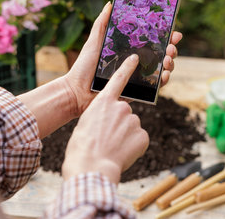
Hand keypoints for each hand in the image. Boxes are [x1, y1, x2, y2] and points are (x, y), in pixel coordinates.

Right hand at [62, 54, 148, 183]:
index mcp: (103, 102)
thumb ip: (100, 117)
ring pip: (132, 127)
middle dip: (119, 125)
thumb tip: (109, 123)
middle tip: (108, 140)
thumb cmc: (82, 148)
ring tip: (112, 149)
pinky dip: (133, 147)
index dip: (127, 68)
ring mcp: (133, 120)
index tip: (135, 58)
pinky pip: (139, 140)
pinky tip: (122, 154)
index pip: (118, 79)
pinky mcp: (143, 135)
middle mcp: (121, 107)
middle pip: (124, 113)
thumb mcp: (86, 125)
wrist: (91, 167)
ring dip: (125, 137)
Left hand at [63, 2, 182, 117]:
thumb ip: (101, 24)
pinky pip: (155, 86)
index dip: (165, 35)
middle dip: (171, 49)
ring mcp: (137, 76)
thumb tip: (110, 3)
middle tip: (171, 46)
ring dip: (170, 63)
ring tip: (167, 60)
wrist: (77, 92)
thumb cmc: (83, 67)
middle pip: (161, 54)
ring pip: (161, 69)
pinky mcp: (137, 91)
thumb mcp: (93, 42)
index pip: (152, 40)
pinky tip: (164, 75)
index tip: (173, 31)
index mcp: (128, 49)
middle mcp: (135, 62)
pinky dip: (163, 81)